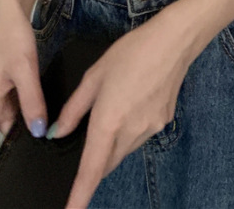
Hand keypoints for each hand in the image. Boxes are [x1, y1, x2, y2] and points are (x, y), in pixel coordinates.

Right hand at [0, 0, 48, 208]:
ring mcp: (0, 93)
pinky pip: (18, 107)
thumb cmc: (9, 38)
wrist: (9, 13)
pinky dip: (29, 113)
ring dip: (21, 129)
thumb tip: (39, 130)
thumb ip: (33, 102)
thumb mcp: (26, 71)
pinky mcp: (10, 85)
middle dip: (1, 155)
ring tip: (38, 138)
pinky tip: (43, 116)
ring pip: (11, 121)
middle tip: (16, 174)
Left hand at [51, 9, 192, 208]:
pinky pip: (140, 136)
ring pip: (124, 150)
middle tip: (88, 138)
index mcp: (109, 121)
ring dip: (113, 143)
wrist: (174, 41)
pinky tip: (133, 101)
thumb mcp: (94, 75)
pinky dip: (130, 130)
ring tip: (115, 108)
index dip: (79, 196)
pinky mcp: (164, 121)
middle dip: (95, 162)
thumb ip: (74, 109)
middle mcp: (131, 132)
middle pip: (108, 163)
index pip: (91, 170)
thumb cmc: (131, 52)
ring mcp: (151, 129)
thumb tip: (58, 133)